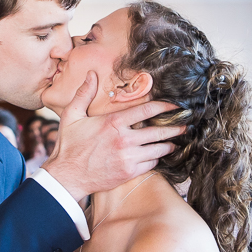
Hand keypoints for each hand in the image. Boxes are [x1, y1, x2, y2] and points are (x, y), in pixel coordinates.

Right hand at [43, 71, 184, 200]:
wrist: (67, 176)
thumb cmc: (69, 146)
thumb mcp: (71, 116)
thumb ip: (84, 94)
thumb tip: (91, 75)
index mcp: (113, 123)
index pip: (146, 111)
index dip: (164, 107)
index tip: (175, 107)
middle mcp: (124, 139)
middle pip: (158, 131)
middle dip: (174, 128)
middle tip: (184, 125)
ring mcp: (128, 157)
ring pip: (158, 149)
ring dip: (168, 145)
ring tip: (174, 142)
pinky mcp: (129, 172)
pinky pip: (151, 164)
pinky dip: (156, 159)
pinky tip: (157, 156)